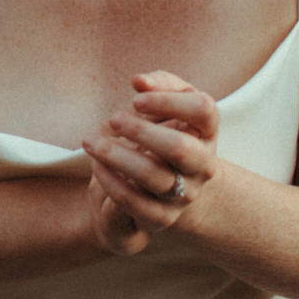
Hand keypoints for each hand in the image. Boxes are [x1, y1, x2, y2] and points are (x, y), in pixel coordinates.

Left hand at [80, 70, 219, 252]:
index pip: (204, 111)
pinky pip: (134, 201)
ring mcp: (185, 194)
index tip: (135, 99)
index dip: (170, 101)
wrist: (171, 185)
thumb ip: (160, 84)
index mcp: (207, 132)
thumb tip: (139, 82)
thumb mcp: (169, 103)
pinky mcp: (162, 216)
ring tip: (91, 141)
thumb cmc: (166, 131)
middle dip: (141, 132)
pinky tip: (96, 164)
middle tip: (113, 119)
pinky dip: (110, 181)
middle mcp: (203, 165)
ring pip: (153, 176)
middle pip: (180, 148)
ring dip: (117, 156)